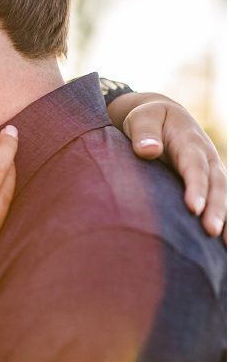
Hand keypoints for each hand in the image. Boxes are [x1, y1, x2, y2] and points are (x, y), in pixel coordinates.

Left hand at [110, 93, 225, 240]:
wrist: (162, 116)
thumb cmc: (148, 118)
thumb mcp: (141, 118)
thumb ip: (144, 133)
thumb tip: (148, 151)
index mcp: (190, 141)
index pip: (194, 166)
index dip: (196, 186)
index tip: (193, 208)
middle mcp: (206, 157)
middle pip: (215, 184)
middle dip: (215, 208)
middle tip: (211, 231)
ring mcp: (211, 171)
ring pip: (222, 196)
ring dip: (225, 219)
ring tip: (224, 245)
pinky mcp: (207, 182)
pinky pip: (218, 201)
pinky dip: (225, 221)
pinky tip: (224, 244)